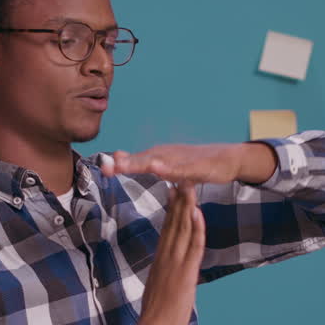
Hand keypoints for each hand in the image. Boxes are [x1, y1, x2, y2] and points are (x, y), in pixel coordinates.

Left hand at [103, 143, 276, 184]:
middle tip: (104, 165)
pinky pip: (181, 169)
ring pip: (157, 162)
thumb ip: (141, 162)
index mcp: (156, 157)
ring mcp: (180, 160)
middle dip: (123, 163)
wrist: (225, 159)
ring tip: (125, 165)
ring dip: (140, 163)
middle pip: (140, 160)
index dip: (116, 164)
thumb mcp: (164, 165)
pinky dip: (170, 169)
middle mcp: (165, 155)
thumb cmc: (193, 163)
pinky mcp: (195, 167)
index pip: (132, 161)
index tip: (99, 167)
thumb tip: (115, 158)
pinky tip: (159, 168)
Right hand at [137, 182, 204, 324]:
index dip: (171, 207)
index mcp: (160, 259)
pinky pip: (192, 246)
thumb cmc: (156, 315)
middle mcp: (166, 256)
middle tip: (181, 176)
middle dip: (178, 199)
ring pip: (182, 228)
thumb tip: (166, 269)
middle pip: (173, 222)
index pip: (166, 227)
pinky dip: (196, 228)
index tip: (173, 189)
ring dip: (187, 206)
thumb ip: (164, 274)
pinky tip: (198, 213)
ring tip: (189, 184)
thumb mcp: (159, 287)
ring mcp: (174, 263)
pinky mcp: (185, 272)